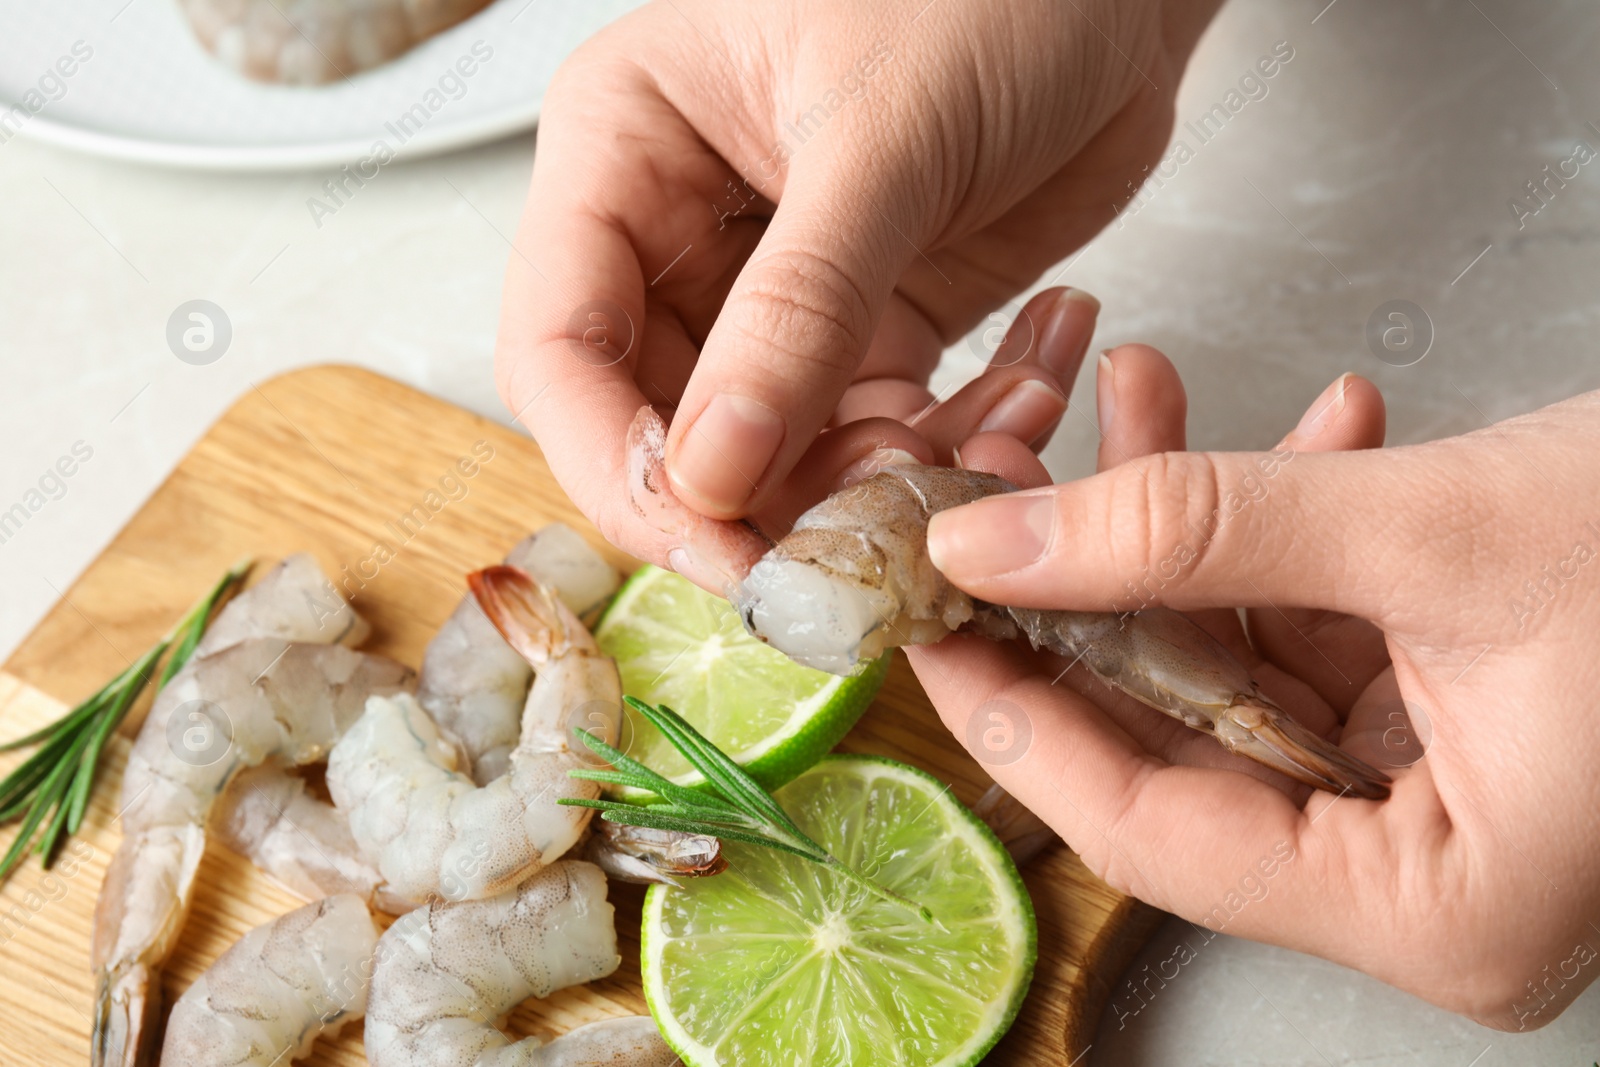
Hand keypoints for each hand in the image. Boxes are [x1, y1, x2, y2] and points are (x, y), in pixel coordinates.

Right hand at [496, 0, 1222, 574]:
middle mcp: (682, 231)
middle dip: (756, 498)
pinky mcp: (873, 326)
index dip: (619, 464)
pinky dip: (938, 455)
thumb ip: (798, 309)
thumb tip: (713, 474)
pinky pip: (873, 436)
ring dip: (864, 487)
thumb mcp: (883, 137)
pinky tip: (1017, 404)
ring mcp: (777, 291)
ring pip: (773, 452)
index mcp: (626, 150)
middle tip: (850, 541)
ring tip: (963, 456)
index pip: (560, 347)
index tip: (711, 540)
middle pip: (659, 423)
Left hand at [915, 349, 1599, 1029]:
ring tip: (1141, 405)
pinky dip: (1299, 534)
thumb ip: (1195, 532)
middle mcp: (1436, 883)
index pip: (1153, 830)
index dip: (1020, 718)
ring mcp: (1453, 805)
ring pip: (1252, 667)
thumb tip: (996, 539)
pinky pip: (1333, 634)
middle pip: (1189, 742)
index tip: (926, 626)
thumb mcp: (1432, 534)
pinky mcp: (1469, 722)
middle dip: (1100, 590)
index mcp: (1437, 913)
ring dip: (1196, 531)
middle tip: (1006, 490)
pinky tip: (1301, 429)